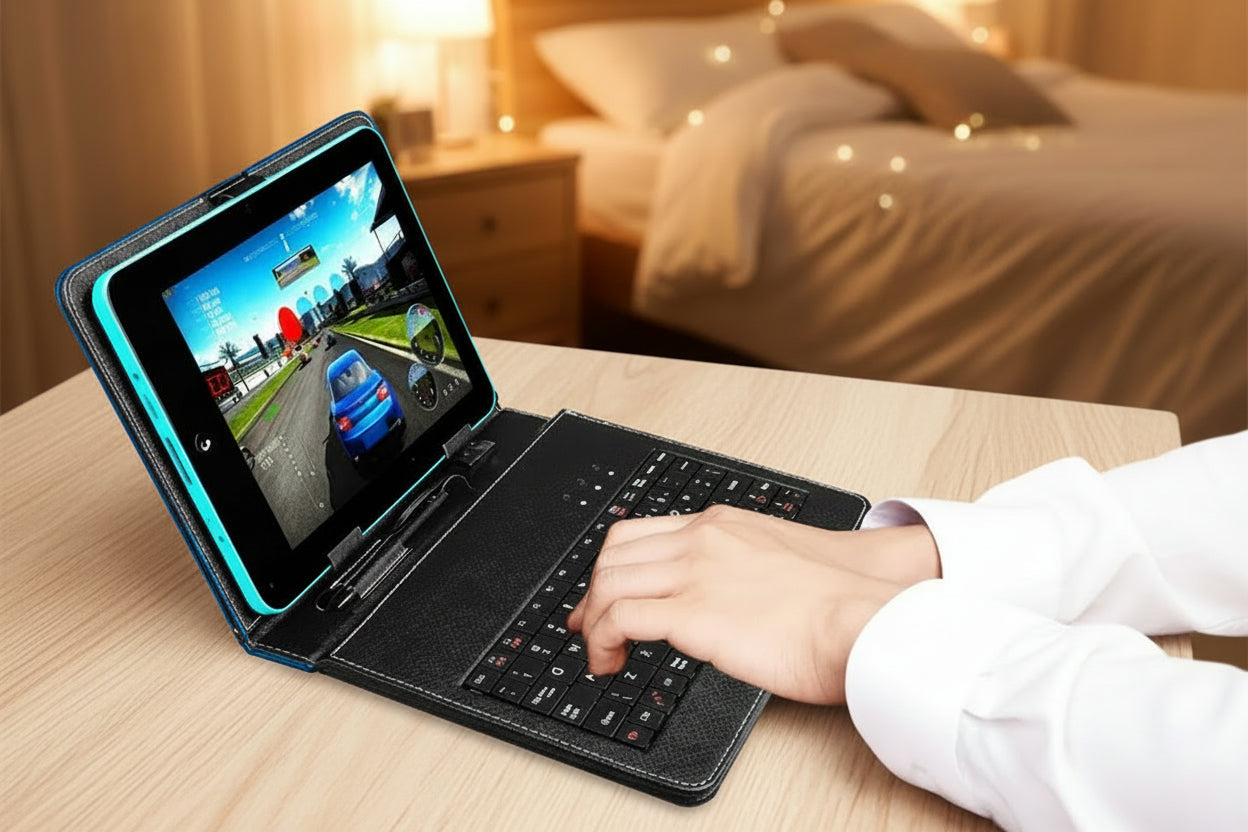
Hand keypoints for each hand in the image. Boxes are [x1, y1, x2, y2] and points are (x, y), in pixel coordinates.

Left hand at [566, 506, 938, 704]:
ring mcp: (695, 572)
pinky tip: (610, 663)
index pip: (641, 532)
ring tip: (599, 654)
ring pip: (608, 583)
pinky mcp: (693, 612)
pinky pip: (618, 619)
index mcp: (722, 525)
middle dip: (591, 592)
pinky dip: (601, 642)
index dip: (611, 566)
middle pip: (614, 554)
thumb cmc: (844, 602)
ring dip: (592, 621)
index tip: (604, 594)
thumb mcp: (786, 563)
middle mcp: (702, 539)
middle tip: (586, 625)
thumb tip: (732, 598)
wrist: (866, 618)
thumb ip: (747, 569)